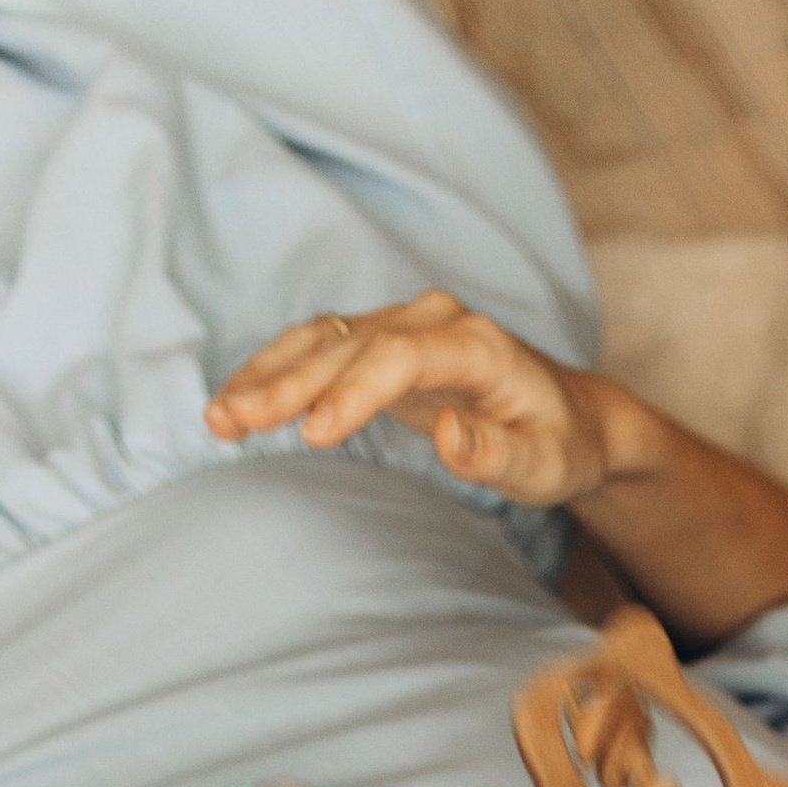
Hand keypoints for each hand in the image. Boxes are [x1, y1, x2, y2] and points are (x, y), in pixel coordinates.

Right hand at [205, 293, 620, 510]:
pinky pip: (318, 350)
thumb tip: (450, 437)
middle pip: (347, 346)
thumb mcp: (546, 466)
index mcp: (475, 345)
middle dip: (287, 385)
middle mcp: (432, 321)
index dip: (353, 393)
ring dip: (265, 376)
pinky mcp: (379, 342)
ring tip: (218, 418)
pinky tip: (235, 405)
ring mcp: (402, 325)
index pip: (401, 358)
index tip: (313, 433)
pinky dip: (274, 374)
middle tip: (232, 424)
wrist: (569, 414)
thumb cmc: (559, 445)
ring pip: (321, 341)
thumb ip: (498, 455)